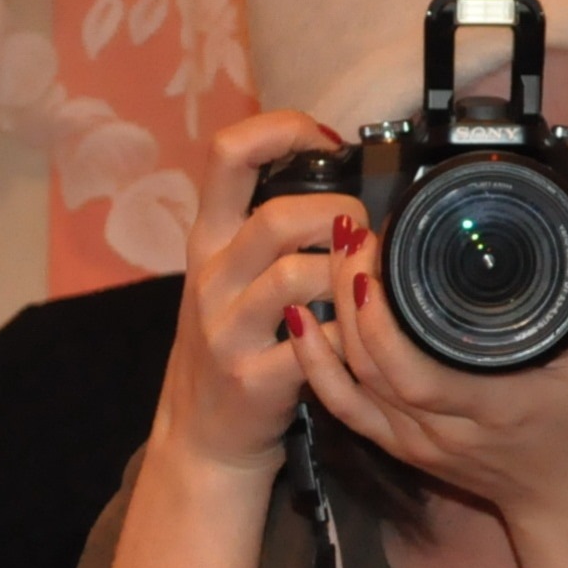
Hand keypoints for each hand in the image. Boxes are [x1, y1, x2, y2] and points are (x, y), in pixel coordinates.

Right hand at [152, 111, 349, 483]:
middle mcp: (211, 277)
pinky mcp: (252, 378)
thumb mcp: (232, 278)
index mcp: (208, 240)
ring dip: (346, 278)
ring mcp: (227, 329)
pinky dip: (344, 337)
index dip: (281, 131)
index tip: (325, 142)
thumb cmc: (235, 345)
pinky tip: (355, 338)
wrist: (203, 436)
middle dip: (337, 217)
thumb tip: (339, 179)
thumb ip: (268, 230)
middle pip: (277, 218)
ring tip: (364, 288)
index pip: (228, 154)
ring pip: (296, 278)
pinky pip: (312, 345)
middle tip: (363, 234)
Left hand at [285, 221, 567, 528]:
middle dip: (348, 299)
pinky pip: (344, 408)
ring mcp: (414, 442)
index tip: (375, 258)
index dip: (380, 320)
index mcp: (487, 409)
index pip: (412, 371)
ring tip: (329, 260)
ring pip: (349, 386)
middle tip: (350, 238)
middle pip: (369, 368)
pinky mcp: (399, 445)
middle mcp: (441, 431)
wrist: (566, 496)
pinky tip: (301, 323)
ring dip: (328, 324)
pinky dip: (316, 368)